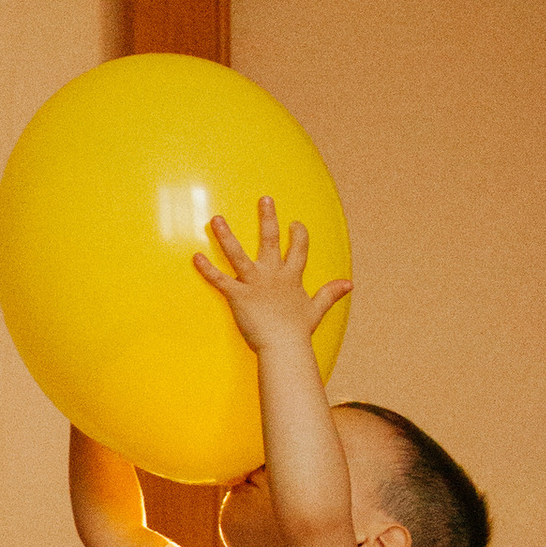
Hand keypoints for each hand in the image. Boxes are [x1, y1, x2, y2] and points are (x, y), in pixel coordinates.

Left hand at [193, 197, 350, 353]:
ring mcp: (254, 283)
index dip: (298, 235)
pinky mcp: (238, 295)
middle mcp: (272, 274)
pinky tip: (196, 257)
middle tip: (265, 199)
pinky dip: (207, 269)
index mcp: (291, 277)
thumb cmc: (297, 332)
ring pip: (237, 254)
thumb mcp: (316, 309)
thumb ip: (330, 293)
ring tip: (216, 219)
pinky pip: (220, 280)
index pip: (298, 249)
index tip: (296, 223)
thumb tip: (349, 283)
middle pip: (270, 240)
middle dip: (267, 218)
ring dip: (225, 236)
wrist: (284, 347)